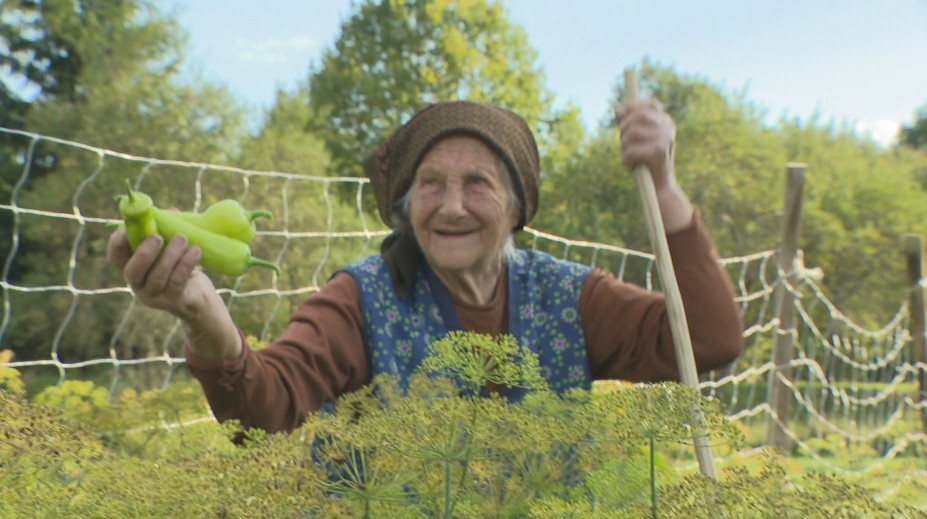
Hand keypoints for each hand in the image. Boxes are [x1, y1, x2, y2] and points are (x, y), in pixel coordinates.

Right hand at [108, 227, 241, 358]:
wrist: (200, 298)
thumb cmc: (182, 267)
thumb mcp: (173, 248)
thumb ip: (168, 230)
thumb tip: (170, 212)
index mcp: (133, 268)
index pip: (115, 258)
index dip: (117, 243)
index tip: (128, 227)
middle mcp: (138, 284)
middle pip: (132, 271)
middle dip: (144, 253)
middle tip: (158, 236)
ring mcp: (154, 296)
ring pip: (157, 277)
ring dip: (171, 255)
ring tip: (183, 239)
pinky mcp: (172, 301)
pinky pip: (177, 283)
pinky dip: (186, 264)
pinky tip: (196, 251)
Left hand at [614, 99, 676, 189]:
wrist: (659, 188)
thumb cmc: (645, 162)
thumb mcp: (637, 139)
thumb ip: (629, 123)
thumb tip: (617, 109)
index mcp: (666, 121)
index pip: (650, 104)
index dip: (631, 108)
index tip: (619, 118)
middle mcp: (668, 126)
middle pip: (637, 116)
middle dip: (624, 130)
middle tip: (625, 145)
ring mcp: (665, 137)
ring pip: (631, 133)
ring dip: (624, 148)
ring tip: (630, 158)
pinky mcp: (659, 151)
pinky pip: (630, 151)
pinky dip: (626, 161)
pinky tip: (632, 167)